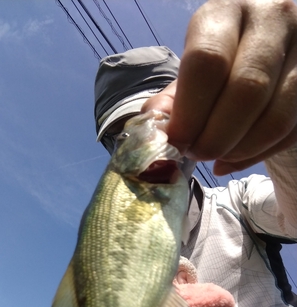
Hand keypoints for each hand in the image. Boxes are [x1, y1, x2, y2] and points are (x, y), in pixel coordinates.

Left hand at [142, 0, 296, 174]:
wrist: (264, 60)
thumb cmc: (218, 70)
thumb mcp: (189, 77)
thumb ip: (170, 103)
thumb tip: (156, 132)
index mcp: (225, 12)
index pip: (207, 61)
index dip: (190, 112)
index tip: (178, 142)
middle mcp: (271, 18)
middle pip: (246, 89)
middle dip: (216, 136)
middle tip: (198, 154)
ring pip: (275, 116)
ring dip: (239, 150)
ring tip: (217, 157)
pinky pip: (290, 132)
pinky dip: (258, 154)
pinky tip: (236, 157)